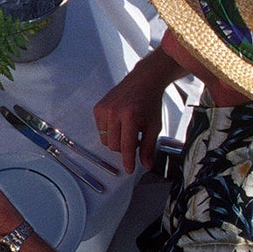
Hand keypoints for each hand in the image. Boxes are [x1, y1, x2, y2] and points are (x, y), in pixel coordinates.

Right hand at [91, 51, 176, 173]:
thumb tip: (146, 164)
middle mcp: (114, 112)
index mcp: (130, 117)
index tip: (129, 169)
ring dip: (116, 141)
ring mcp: (104, 109)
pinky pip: (100, 129)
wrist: (143, 82)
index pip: (127, 147)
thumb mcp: (154, 126)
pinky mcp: (98, 108)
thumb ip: (149, 147)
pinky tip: (119, 123)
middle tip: (135, 140)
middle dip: (124, 149)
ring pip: (105, 139)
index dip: (128, 161)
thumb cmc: (149, 102)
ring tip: (127, 131)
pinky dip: (109, 131)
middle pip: (114, 146)